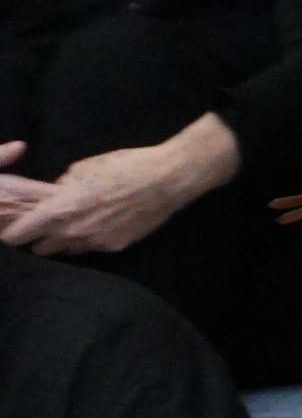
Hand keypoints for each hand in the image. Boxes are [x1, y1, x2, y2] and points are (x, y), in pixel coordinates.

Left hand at [0, 116, 238, 257]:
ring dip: (63, 241)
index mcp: (61, 209)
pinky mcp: (117, 246)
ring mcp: (97, 242)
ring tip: (73, 224)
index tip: (9, 231)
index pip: (19, 234)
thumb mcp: (84, 167)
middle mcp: (75, 232)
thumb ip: (62, 186)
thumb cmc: (125, 166)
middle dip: (37, 239)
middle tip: (43, 225)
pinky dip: (88, 240)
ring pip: (66, 251)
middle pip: (40, 249)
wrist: (169, 179)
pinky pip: (91, 248)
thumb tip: (54, 193)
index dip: (10, 234)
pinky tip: (100, 224)